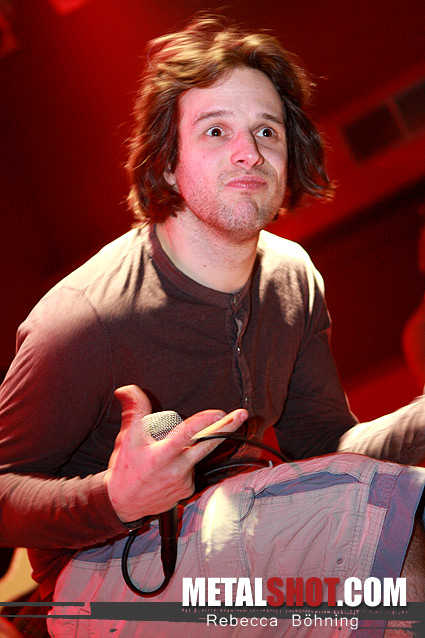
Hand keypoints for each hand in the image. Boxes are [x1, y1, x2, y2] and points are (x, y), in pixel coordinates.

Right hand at [105, 385, 247, 522]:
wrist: (123, 504)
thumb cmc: (125, 470)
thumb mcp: (127, 438)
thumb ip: (134, 410)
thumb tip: (128, 389)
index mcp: (162, 455)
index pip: (187, 434)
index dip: (204, 422)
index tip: (219, 413)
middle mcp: (176, 469)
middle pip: (207, 445)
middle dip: (227, 428)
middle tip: (241, 414)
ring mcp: (184, 481)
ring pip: (195, 456)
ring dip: (190, 449)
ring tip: (163, 457)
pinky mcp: (187, 490)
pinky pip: (192, 470)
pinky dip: (185, 463)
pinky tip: (169, 468)